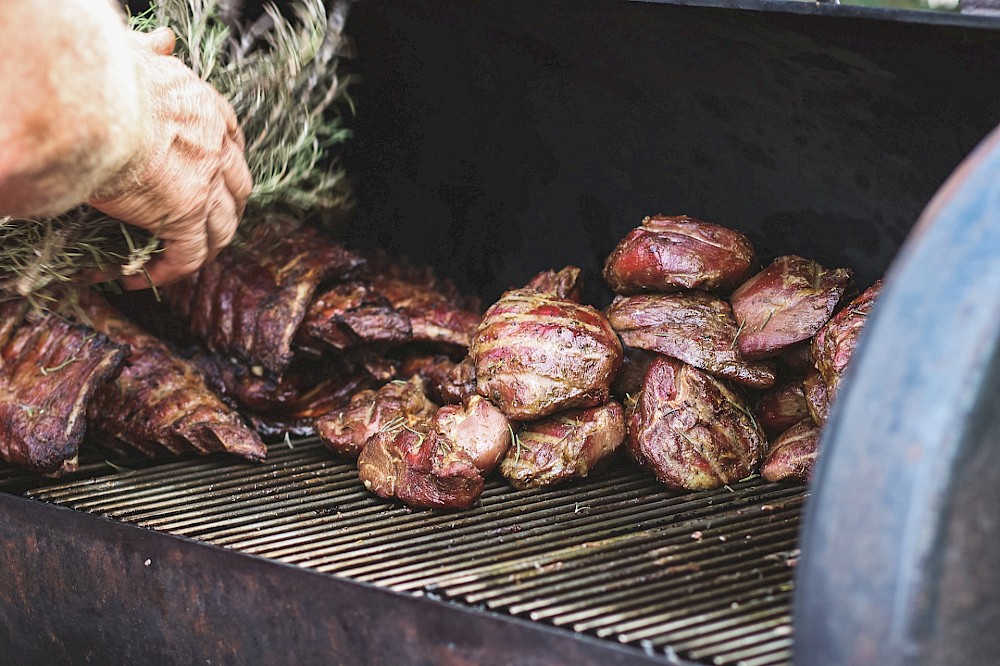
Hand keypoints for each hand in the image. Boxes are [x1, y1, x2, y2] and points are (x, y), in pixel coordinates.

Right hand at [88, 27, 252, 288]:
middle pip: (238, 186)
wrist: (91, 103)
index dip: (226, 160)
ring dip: (205, 245)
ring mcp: (205, 184)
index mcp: (206, 108)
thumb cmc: (101, 77)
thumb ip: (150, 52)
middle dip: (227, 206)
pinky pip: (189, 256)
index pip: (231, 138)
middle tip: (206, 222)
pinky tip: (140, 279)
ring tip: (178, 257)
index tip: (216, 172)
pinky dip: (169, 271)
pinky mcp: (184, 215)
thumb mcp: (134, 53)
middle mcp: (215, 146)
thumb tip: (164, 41)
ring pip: (222, 228)